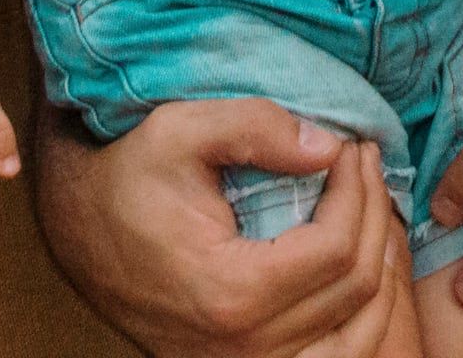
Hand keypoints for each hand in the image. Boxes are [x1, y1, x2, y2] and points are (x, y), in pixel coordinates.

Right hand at [35, 98, 400, 357]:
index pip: (337, 249)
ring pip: (360, 334)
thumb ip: (255, 127)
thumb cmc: (127, 177)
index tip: (355, 144)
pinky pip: (337, 354)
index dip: (359, 190)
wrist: (80, 231)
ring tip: (374, 207)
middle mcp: (245, 346)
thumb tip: (330, 148)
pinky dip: (364, 311)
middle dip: (374, 214)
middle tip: (367, 162)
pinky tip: (363, 260)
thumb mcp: (178, 130)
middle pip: (356, 288)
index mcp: (232, 293)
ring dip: (382, 267)